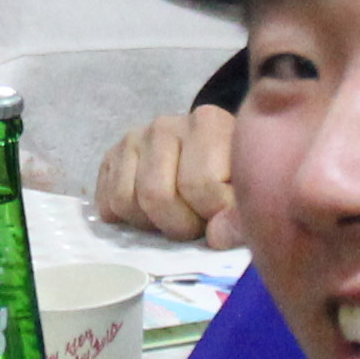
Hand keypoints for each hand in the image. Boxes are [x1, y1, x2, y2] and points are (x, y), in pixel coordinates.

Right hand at [93, 105, 239, 246]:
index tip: (224, 215)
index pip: (201, 185)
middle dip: (179, 225)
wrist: (213, 159)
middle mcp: (165, 124)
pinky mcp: (112, 156)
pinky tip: (152, 214)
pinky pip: (108, 202)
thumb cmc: (233, 177)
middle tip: (197, 225)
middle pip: (156, 195)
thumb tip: (216, 236)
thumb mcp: (251, 191)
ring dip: (151, 224)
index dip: (213, 215)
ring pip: (126, 200)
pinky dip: (127, 219)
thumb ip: (243, 215)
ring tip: (176, 217)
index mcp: (207, 122)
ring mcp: (134, 139)